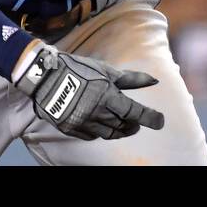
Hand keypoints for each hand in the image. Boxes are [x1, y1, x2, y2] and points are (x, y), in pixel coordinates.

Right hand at [15, 44, 164, 140]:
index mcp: (107, 97)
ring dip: (120, 131)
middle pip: (122, 126)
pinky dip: (101, 132)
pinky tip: (103, 125)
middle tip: (138, 122)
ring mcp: (84, 123)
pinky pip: (92, 136)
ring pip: (109, 133)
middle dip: (133, 125)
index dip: (149, 118)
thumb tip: (153, 80)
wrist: (45, 77)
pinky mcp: (72, 129)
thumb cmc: (78, 70)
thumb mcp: (105, 70)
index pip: (134, 112)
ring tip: (124, 125)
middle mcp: (97, 113)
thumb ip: (130, 79)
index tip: (160, 122)